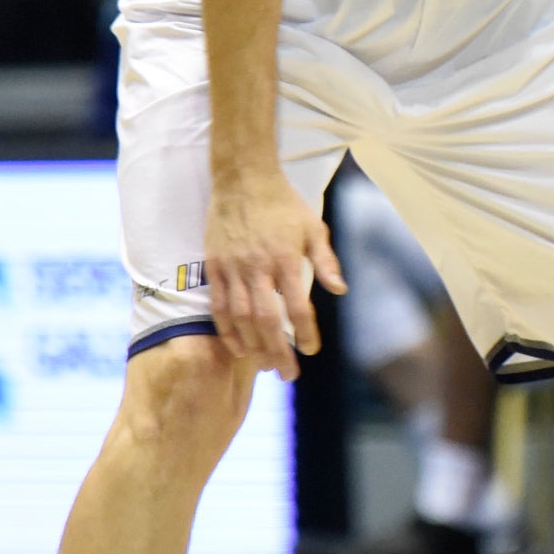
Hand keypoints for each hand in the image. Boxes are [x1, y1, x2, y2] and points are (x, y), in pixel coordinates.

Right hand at [205, 170, 346, 378]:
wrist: (243, 179)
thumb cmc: (284, 204)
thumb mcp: (314, 228)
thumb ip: (326, 261)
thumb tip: (340, 290)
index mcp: (286, 259)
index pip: (297, 306)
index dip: (305, 332)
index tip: (311, 350)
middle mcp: (258, 267)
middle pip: (268, 321)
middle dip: (278, 351)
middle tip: (288, 374)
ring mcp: (233, 268)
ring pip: (241, 318)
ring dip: (253, 346)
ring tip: (265, 365)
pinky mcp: (214, 266)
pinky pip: (218, 306)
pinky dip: (227, 330)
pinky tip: (238, 347)